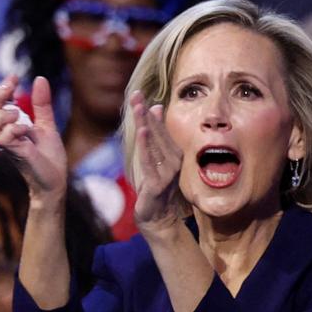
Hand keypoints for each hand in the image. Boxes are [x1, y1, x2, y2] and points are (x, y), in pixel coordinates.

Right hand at [0, 75, 66, 203]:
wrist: (57, 179)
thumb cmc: (49, 155)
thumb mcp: (47, 125)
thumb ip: (42, 104)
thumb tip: (40, 78)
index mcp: (10, 126)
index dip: (0, 89)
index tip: (14, 77)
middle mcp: (4, 135)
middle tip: (11, 87)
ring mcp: (8, 145)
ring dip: (1, 116)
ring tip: (19, 113)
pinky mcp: (16, 154)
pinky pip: (3, 140)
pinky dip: (13, 130)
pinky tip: (26, 129)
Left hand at [130, 91, 182, 229]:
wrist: (157, 217)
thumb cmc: (155, 186)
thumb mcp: (154, 158)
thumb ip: (156, 135)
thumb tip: (157, 107)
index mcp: (174, 153)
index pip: (160, 128)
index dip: (149, 111)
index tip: (139, 93)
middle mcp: (174, 160)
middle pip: (157, 132)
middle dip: (145, 113)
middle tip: (137, 94)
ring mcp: (167, 172)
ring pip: (154, 144)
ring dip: (145, 125)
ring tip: (138, 108)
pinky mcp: (157, 182)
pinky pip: (150, 161)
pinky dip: (146, 146)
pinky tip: (142, 132)